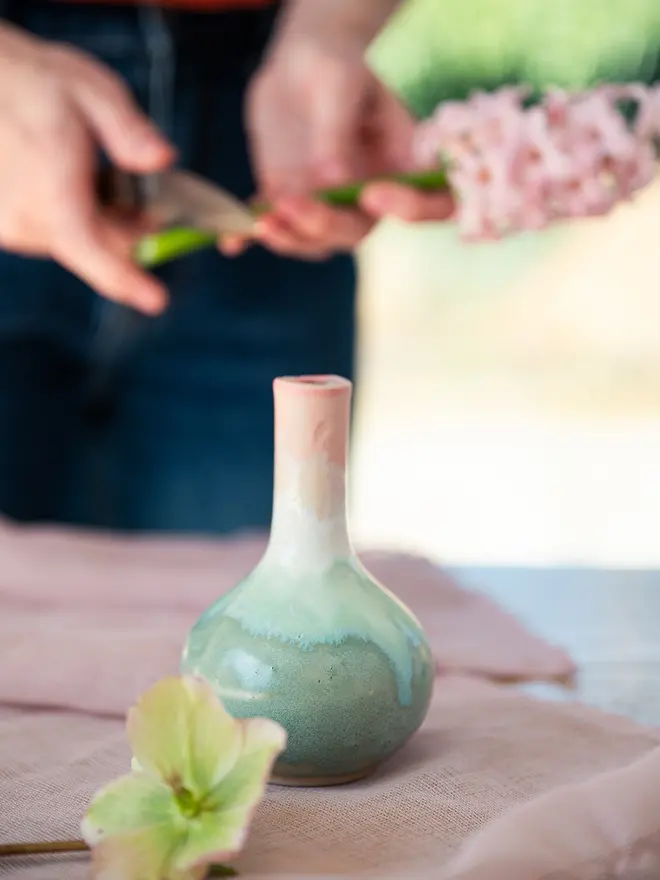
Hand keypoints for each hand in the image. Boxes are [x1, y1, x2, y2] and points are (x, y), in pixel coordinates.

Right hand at [0, 24, 173, 312]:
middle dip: (126, 231)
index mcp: (53, 196)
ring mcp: (7, 227)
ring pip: (73, 239)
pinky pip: (47, 230)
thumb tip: (163, 158)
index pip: (97, 255)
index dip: (129, 282)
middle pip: (96, 248)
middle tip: (144, 202)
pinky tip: (58, 176)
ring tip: (85, 173)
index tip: (156, 301)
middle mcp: (25, 222)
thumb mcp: (90, 91)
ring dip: (92, 219)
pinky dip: (65, 214)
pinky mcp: (1, 225)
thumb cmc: (29, 80)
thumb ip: (129, 131)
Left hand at [225, 42, 452, 260]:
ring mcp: (329, 204)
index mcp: (404, 164)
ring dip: (287, 237)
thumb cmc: (335, 60)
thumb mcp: (338, 83)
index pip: (427, 204)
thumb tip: (332, 183)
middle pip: (355, 230)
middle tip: (291, 205)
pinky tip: (230, 242)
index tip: (370, 194)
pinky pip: (274, 226)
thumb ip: (336, 132)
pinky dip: (250, 235)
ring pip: (314, 240)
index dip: (406, 209)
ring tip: (261, 221)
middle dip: (323, 225)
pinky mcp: (291, 201)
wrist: (301, 61)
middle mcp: (371, 196)